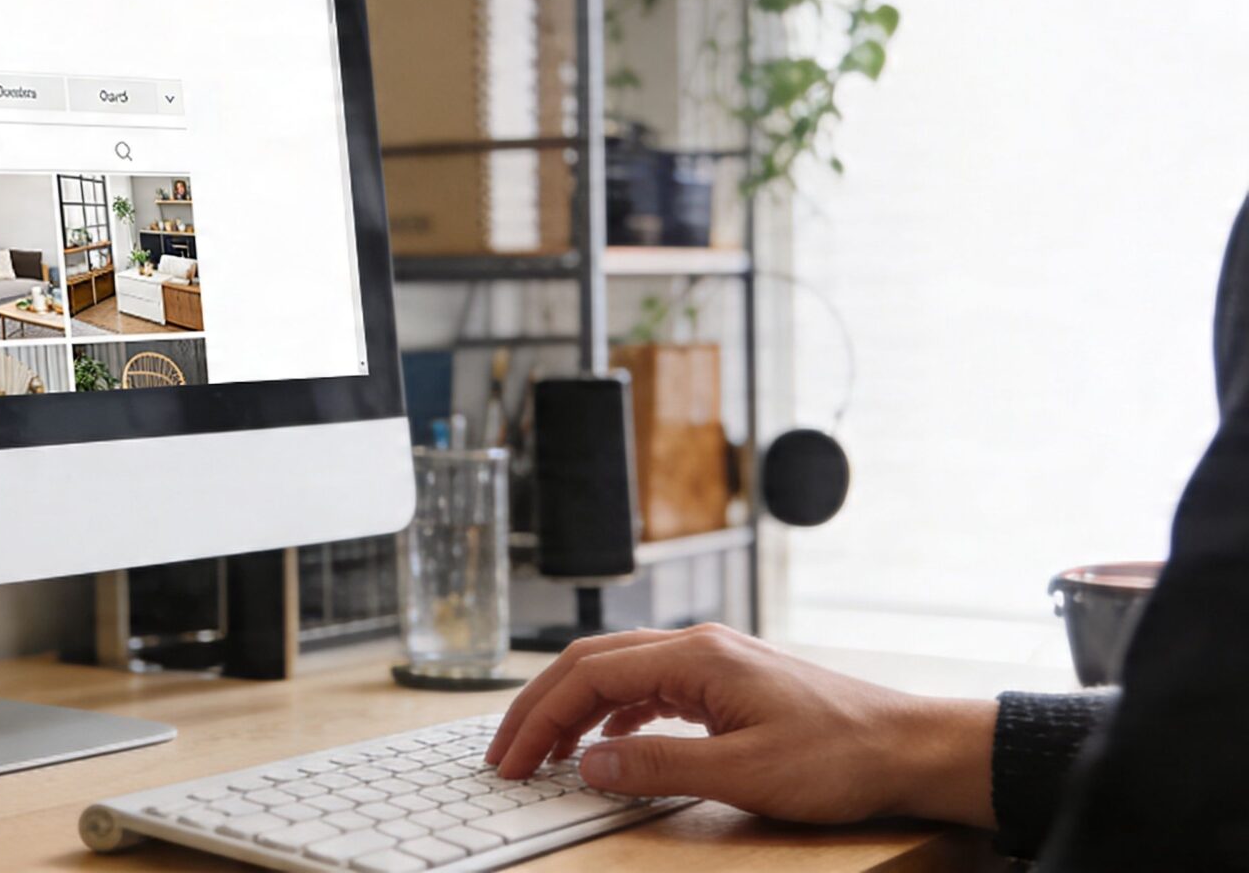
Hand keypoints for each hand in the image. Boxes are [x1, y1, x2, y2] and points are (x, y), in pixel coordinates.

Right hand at [481, 624, 996, 826]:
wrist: (911, 747)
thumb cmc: (841, 757)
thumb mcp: (743, 773)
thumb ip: (658, 767)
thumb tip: (587, 766)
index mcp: (694, 656)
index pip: (588, 675)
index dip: (540, 718)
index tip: (513, 760)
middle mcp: (697, 646)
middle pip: (591, 664)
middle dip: (541, 708)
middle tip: (507, 756)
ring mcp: (714, 662)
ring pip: (617, 674)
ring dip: (574, 711)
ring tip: (545, 753)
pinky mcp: (729, 683)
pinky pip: (650, 689)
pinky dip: (614, 714)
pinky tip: (609, 745)